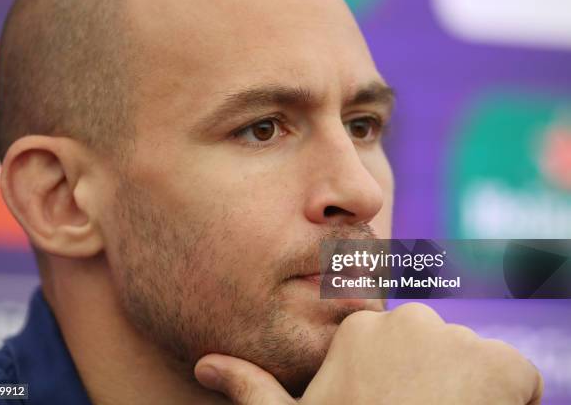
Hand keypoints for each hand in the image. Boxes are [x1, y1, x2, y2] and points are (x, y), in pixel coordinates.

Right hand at [194, 303, 542, 404]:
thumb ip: (251, 387)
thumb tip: (202, 365)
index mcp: (360, 331)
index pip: (400, 350)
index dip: (402, 386)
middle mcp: (409, 321)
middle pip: (438, 351)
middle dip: (438, 383)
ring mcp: (459, 339)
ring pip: (476, 364)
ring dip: (471, 394)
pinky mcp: (505, 364)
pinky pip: (517, 379)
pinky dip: (508, 403)